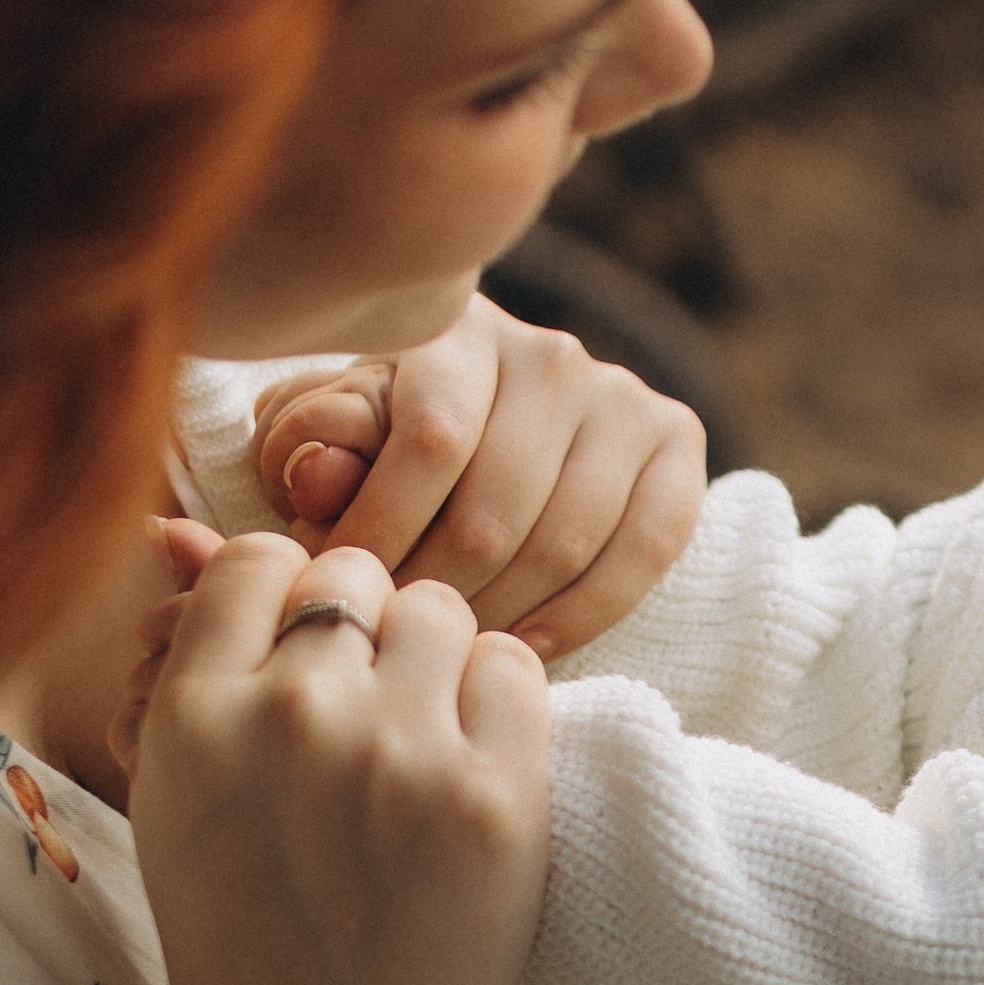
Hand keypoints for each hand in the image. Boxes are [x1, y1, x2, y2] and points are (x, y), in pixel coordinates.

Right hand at [123, 529, 549, 984]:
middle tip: (371, 712)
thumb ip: (201, 666)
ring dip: (439, 663)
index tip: (308, 657)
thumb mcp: (178, 794)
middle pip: (356, 576)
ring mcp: (399, 752)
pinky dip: (502, 707)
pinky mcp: (495, 793)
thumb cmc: (247, 932)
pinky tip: (473, 771)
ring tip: (422, 750)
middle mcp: (292, 716)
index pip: (258, 558)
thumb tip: (187, 529)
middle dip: (368, 629)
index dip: (291, 597)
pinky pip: (517, 667)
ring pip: (441, 612)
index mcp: (195, 713)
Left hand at [254, 294, 703, 656]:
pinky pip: (646, 548)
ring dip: (499, 614)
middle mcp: (549, 353)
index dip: (382, 533)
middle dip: (435, 593)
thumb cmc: (382, 442)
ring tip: (444, 651)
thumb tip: (319, 477)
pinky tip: (524, 645)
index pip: (430, 443)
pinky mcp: (677, 440)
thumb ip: (306, 449)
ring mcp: (622, 395)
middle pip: (497, 508)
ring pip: (566, 541)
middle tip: (391, 640)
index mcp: (456, 333)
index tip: (342, 593)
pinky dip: (583, 614)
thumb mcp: (327, 435)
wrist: (484, 429)